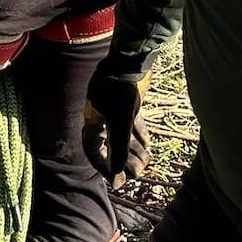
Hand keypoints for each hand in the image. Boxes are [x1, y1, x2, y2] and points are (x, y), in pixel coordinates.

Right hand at [83, 58, 145, 183]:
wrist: (130, 59)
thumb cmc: (121, 90)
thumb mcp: (120, 121)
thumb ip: (119, 147)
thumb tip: (117, 172)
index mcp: (93, 122)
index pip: (95, 151)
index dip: (105, 167)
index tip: (118, 181)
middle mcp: (101, 118)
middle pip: (111, 146)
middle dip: (125, 161)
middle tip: (138, 172)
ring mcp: (115, 110)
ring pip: (123, 136)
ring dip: (134, 150)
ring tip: (147, 161)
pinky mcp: (127, 103)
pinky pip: (131, 124)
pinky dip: (139, 135)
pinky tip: (147, 144)